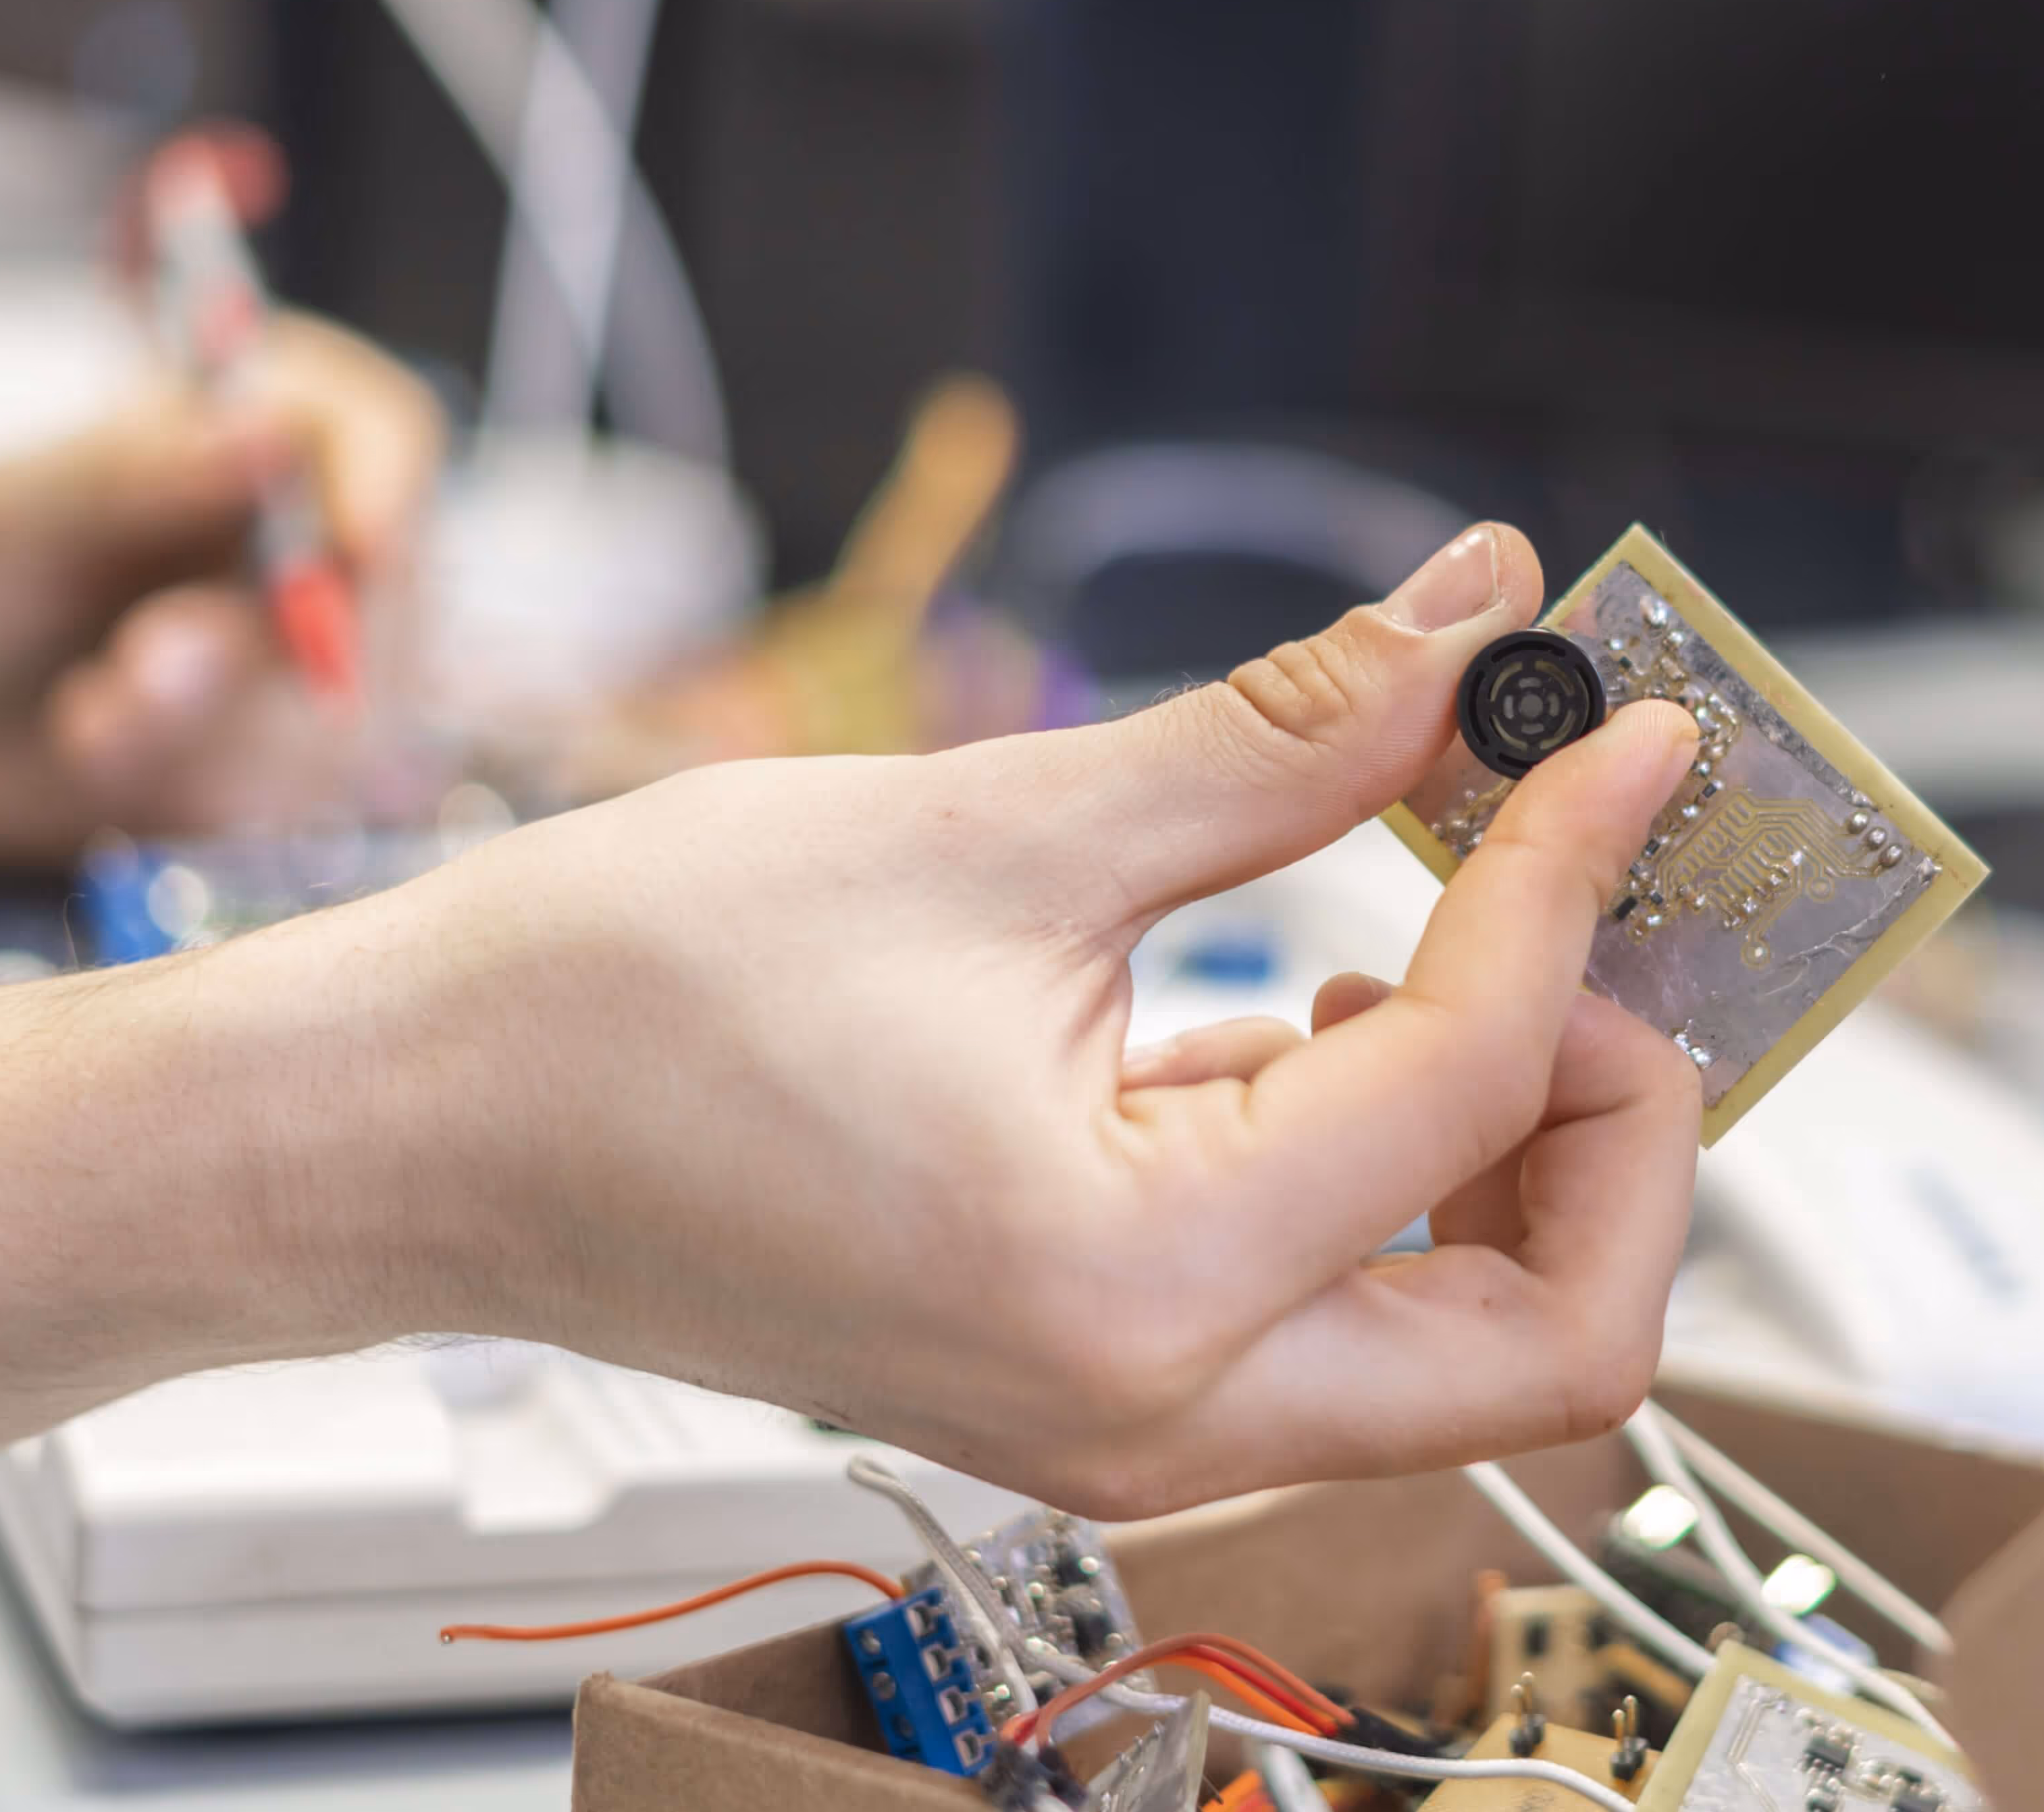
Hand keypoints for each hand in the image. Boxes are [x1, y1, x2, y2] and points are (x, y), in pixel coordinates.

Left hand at [0, 314, 445, 859]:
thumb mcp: (5, 516)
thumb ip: (134, 472)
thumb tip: (271, 431)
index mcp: (257, 425)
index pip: (384, 434)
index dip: (386, 486)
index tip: (355, 548)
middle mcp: (314, 539)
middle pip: (387, 596)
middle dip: (256, 659)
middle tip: (128, 678)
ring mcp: (318, 660)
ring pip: (345, 718)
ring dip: (205, 736)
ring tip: (84, 725)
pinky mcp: (294, 766)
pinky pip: (296, 799)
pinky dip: (193, 790)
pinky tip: (106, 764)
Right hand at [220, 523, 1704, 1513]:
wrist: (425, 1122)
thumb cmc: (624, 994)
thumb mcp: (988, 831)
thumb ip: (1275, 741)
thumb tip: (1466, 624)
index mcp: (1127, 1291)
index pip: (1470, 1081)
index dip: (1568, 876)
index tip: (1606, 732)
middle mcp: (1145, 1410)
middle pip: (1552, 1337)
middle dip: (1618, 1114)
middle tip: (1578, 909)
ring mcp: (1115, 1417)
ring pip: (1451, 1339)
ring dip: (1502, 1139)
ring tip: (1440, 922)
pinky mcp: (1079, 1377)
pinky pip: (1315, 1312)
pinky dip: (1367, 1161)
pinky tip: (1288, 995)